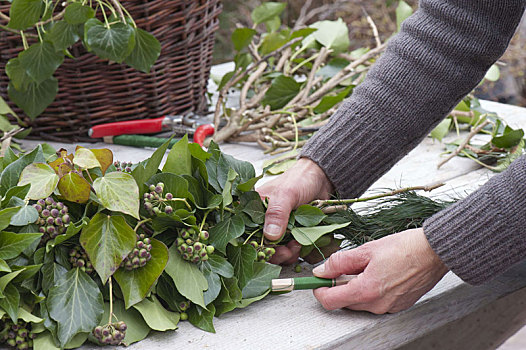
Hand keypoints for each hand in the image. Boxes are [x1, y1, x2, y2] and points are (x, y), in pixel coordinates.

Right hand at [256, 158, 332, 263]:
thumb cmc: (299, 180)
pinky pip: (292, 249)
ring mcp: (279, 228)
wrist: (322, 178)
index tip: (268, 251)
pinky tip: (302, 244)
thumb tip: (270, 236)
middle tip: (287, 251)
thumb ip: (277, 213)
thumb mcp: (286, 194)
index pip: (247, 233)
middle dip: (276, 253)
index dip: (256, 246)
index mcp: (254, 209)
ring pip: (278, 251)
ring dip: (287, 254)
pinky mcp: (293, 233)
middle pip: (263, 246)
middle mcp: (264, 221)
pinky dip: (297, 251)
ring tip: (297, 245)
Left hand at [312, 228, 448, 313]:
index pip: (330, 301)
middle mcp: (377, 305)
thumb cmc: (405, 248)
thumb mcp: (366, 250)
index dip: (319, 290)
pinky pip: (375, 302)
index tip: (317, 280)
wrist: (434, 252)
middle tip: (345, 266)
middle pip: (345, 302)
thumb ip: (340, 262)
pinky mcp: (398, 306)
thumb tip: (322, 270)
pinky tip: (379, 273)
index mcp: (366, 290)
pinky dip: (370, 290)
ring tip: (367, 267)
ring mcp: (389, 308)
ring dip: (355, 287)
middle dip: (339, 286)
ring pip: (360, 302)